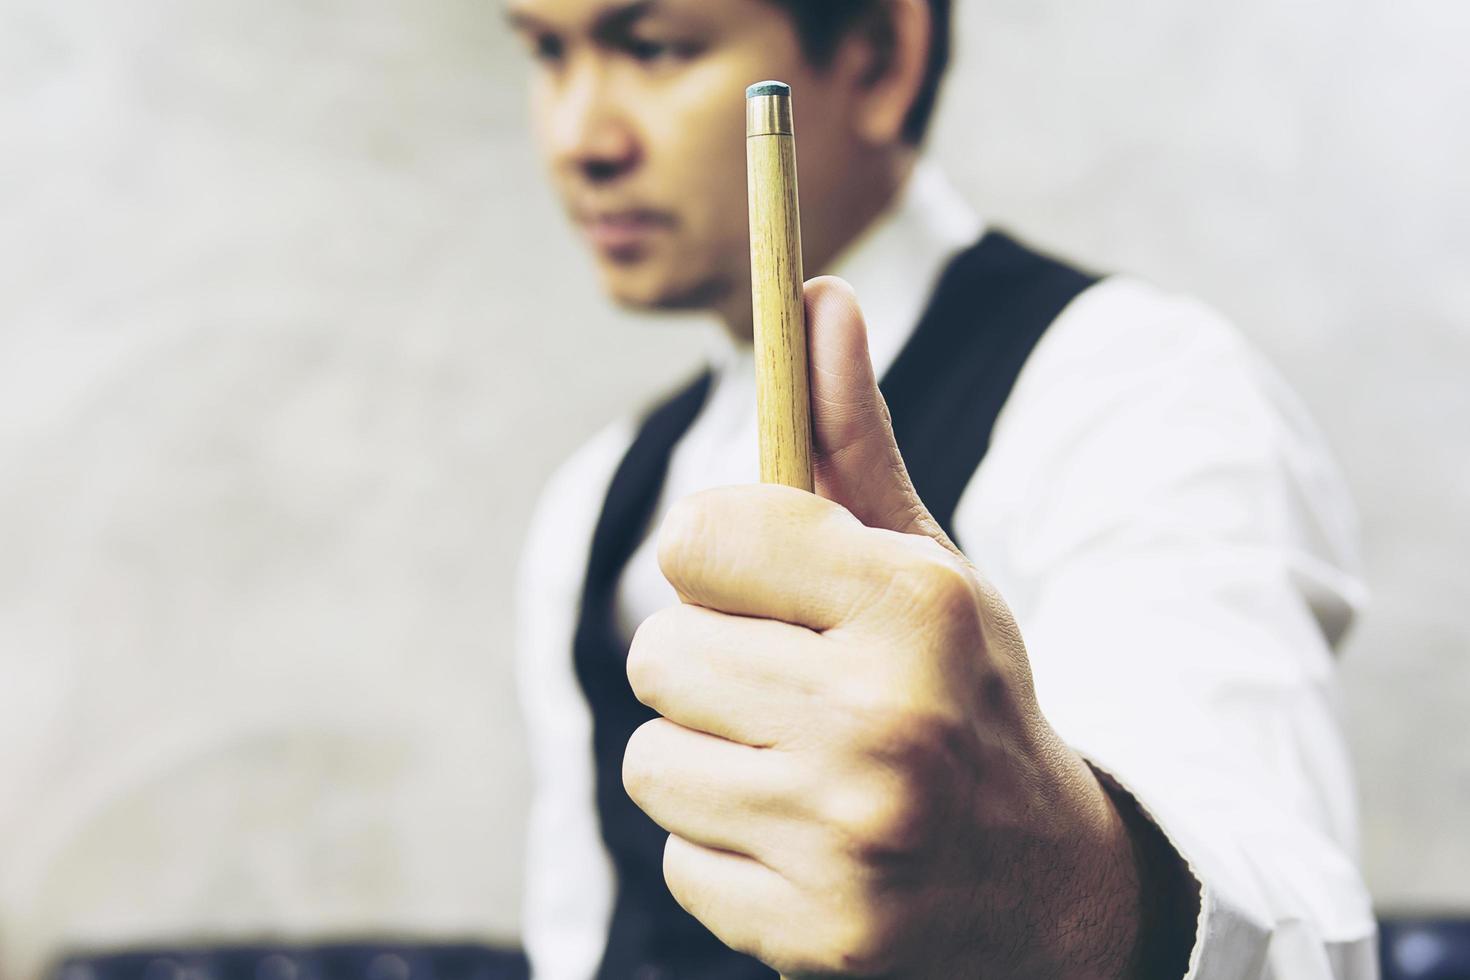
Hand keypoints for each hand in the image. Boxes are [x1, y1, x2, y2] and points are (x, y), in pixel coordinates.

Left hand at [623, 277, 1195, 977]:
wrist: (1050, 886)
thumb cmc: (965, 694)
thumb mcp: (926, 565)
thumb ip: (852, 440)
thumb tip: (816, 295)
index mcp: (916, 600)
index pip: (703, 534)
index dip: (717, 557)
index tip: (753, 579)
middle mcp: (886, 715)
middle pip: (659, 650)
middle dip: (712, 667)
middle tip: (793, 693)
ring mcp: (851, 835)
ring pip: (651, 757)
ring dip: (706, 760)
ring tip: (797, 770)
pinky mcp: (818, 933)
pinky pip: (675, 857)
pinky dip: (723, 850)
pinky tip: (804, 847)